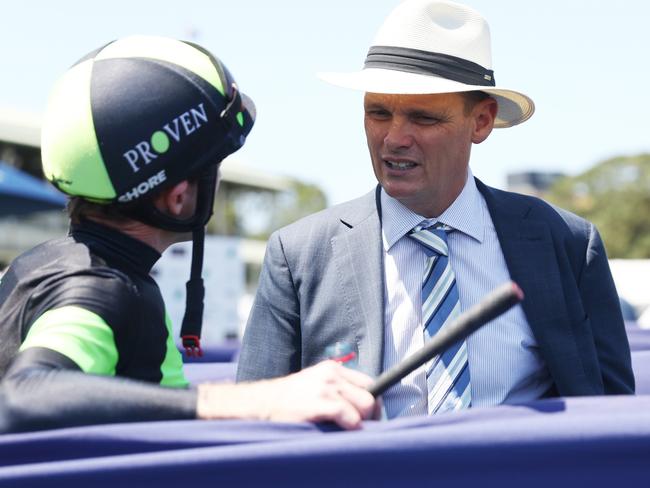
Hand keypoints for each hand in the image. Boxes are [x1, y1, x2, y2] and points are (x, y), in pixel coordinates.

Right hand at [196, 360, 378, 429]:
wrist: (261, 402)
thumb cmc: (288, 400)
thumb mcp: (314, 385)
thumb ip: (336, 388)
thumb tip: (363, 407)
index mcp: (332, 368)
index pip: (368, 382)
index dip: (371, 402)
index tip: (368, 417)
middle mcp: (332, 374)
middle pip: (371, 395)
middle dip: (370, 415)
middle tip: (359, 427)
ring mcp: (327, 387)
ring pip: (366, 405)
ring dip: (361, 422)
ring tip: (347, 429)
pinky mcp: (322, 402)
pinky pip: (351, 416)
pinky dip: (351, 426)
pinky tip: (340, 429)